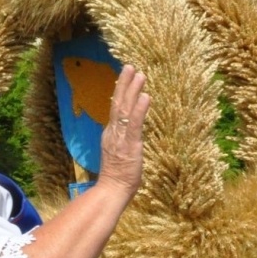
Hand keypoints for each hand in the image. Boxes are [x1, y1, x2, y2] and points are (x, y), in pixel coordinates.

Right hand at [97, 65, 149, 197]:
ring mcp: (121, 138)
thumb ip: (123, 143)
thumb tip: (129, 138)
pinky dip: (140, 109)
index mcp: (111, 134)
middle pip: (117, 103)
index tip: (125, 78)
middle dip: (124, 84)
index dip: (120, 92)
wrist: (111, 191)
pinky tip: (146, 96)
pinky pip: (135, 123)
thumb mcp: (119, 155)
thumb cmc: (117, 178)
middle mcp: (113, 132)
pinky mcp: (130, 145)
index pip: (115, 109)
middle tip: (130, 66)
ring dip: (132, 90)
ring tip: (139, 74)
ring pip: (125, 109)